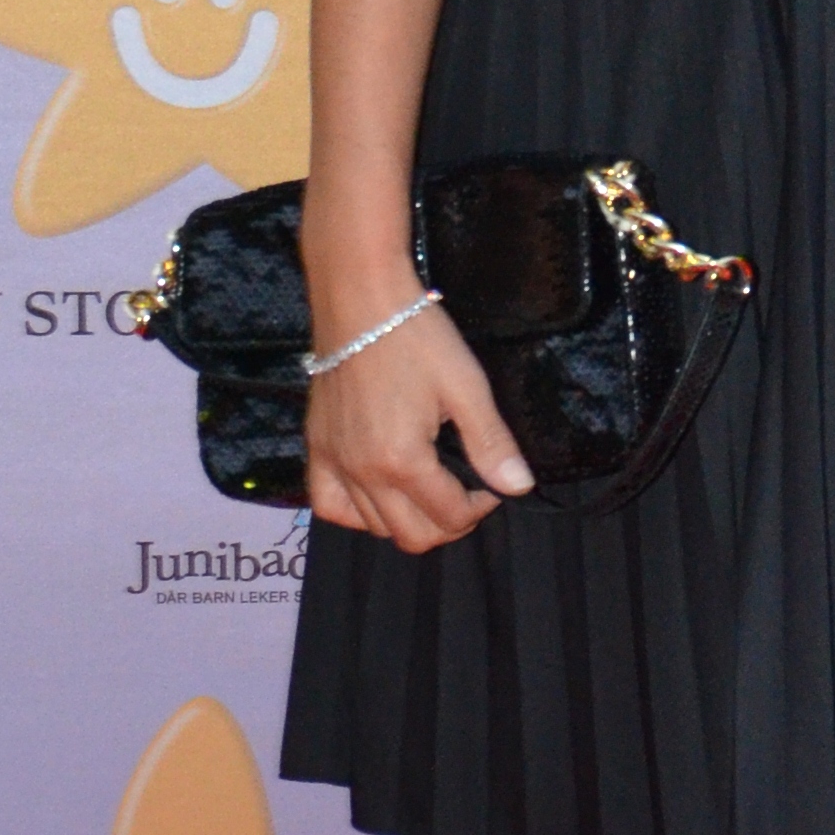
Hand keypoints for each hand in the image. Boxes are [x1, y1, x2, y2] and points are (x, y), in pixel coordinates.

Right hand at [304, 299, 533, 552]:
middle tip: (467, 493)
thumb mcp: (466, 386)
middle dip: (449, 523)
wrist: (360, 299)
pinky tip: (377, 495)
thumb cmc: (416, 336)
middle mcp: (363, 472)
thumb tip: (519, 486)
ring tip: (430, 491)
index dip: (481, 508)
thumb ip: (491, 442)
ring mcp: (334, 462)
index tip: (492, 486)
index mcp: (402, 460)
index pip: (449, 516)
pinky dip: (355, 513)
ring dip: (409, 520)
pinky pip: (329, 504)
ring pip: (373, 527)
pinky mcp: (316, 448)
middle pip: (412, 535)